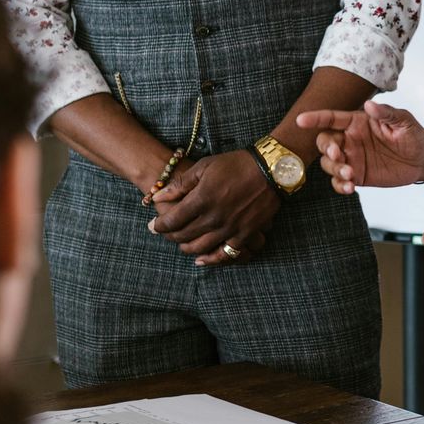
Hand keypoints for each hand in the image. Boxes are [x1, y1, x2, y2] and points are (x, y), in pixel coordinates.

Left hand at [148, 151, 281, 264]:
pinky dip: (211, 259)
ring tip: (181, 244)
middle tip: (165, 234)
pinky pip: (225, 254)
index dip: (159, 226)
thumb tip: (158, 196)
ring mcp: (230, 228)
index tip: (153, 226)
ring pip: (200, 247)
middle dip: (170, 236)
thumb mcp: (204, 167)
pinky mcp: (245, 234)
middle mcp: (213, 217)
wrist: (271, 169)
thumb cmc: (236, 164)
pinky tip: (202, 259)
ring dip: (186, 248)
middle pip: (184, 235)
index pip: (172, 220)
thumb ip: (180, 185)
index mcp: (201, 199)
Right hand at [295, 101, 423, 192]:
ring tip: (351, 175)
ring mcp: (352, 158)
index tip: (301, 120)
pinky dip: (339, 185)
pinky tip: (349, 187)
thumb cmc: (413, 136)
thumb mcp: (404, 121)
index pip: (332, 118)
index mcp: (358, 122)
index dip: (315, 118)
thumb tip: (370, 105)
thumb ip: (387, 113)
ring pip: (328, 163)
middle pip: (325, 142)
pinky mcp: (357, 175)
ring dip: (334, 169)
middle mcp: (350, 139)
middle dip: (326, 149)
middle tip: (338, 156)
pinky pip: (339, 181)